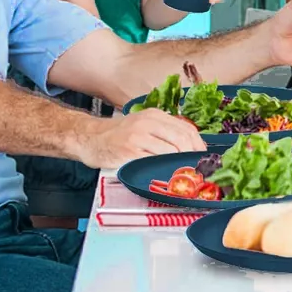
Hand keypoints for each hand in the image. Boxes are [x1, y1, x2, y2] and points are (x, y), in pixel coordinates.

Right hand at [75, 108, 206, 168]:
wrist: (89, 138)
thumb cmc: (118, 135)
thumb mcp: (143, 125)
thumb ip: (164, 132)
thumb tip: (190, 148)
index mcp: (155, 115)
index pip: (187, 129)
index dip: (199, 145)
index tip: (202, 158)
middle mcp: (148, 123)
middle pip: (182, 140)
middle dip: (192, 157)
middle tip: (195, 170)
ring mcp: (138, 137)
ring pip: (170, 152)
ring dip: (179, 165)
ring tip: (182, 174)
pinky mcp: (128, 152)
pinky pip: (153, 163)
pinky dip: (162, 170)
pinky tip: (164, 175)